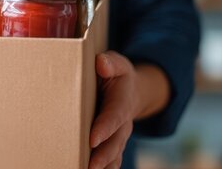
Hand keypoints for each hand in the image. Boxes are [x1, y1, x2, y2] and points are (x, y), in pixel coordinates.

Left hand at [89, 52, 169, 168]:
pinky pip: (111, 158)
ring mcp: (119, 135)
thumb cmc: (116, 75)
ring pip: (113, 154)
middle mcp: (123, 123)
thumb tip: (102, 64)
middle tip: (91, 166)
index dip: (104, 128)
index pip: (114, 116)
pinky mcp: (113, 143)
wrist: (130, 90)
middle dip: (104, 155)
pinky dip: (104, 166)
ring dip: (103, 165)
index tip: (93, 139)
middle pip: (115, 142)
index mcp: (122, 102)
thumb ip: (111, 63)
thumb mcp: (116, 64)